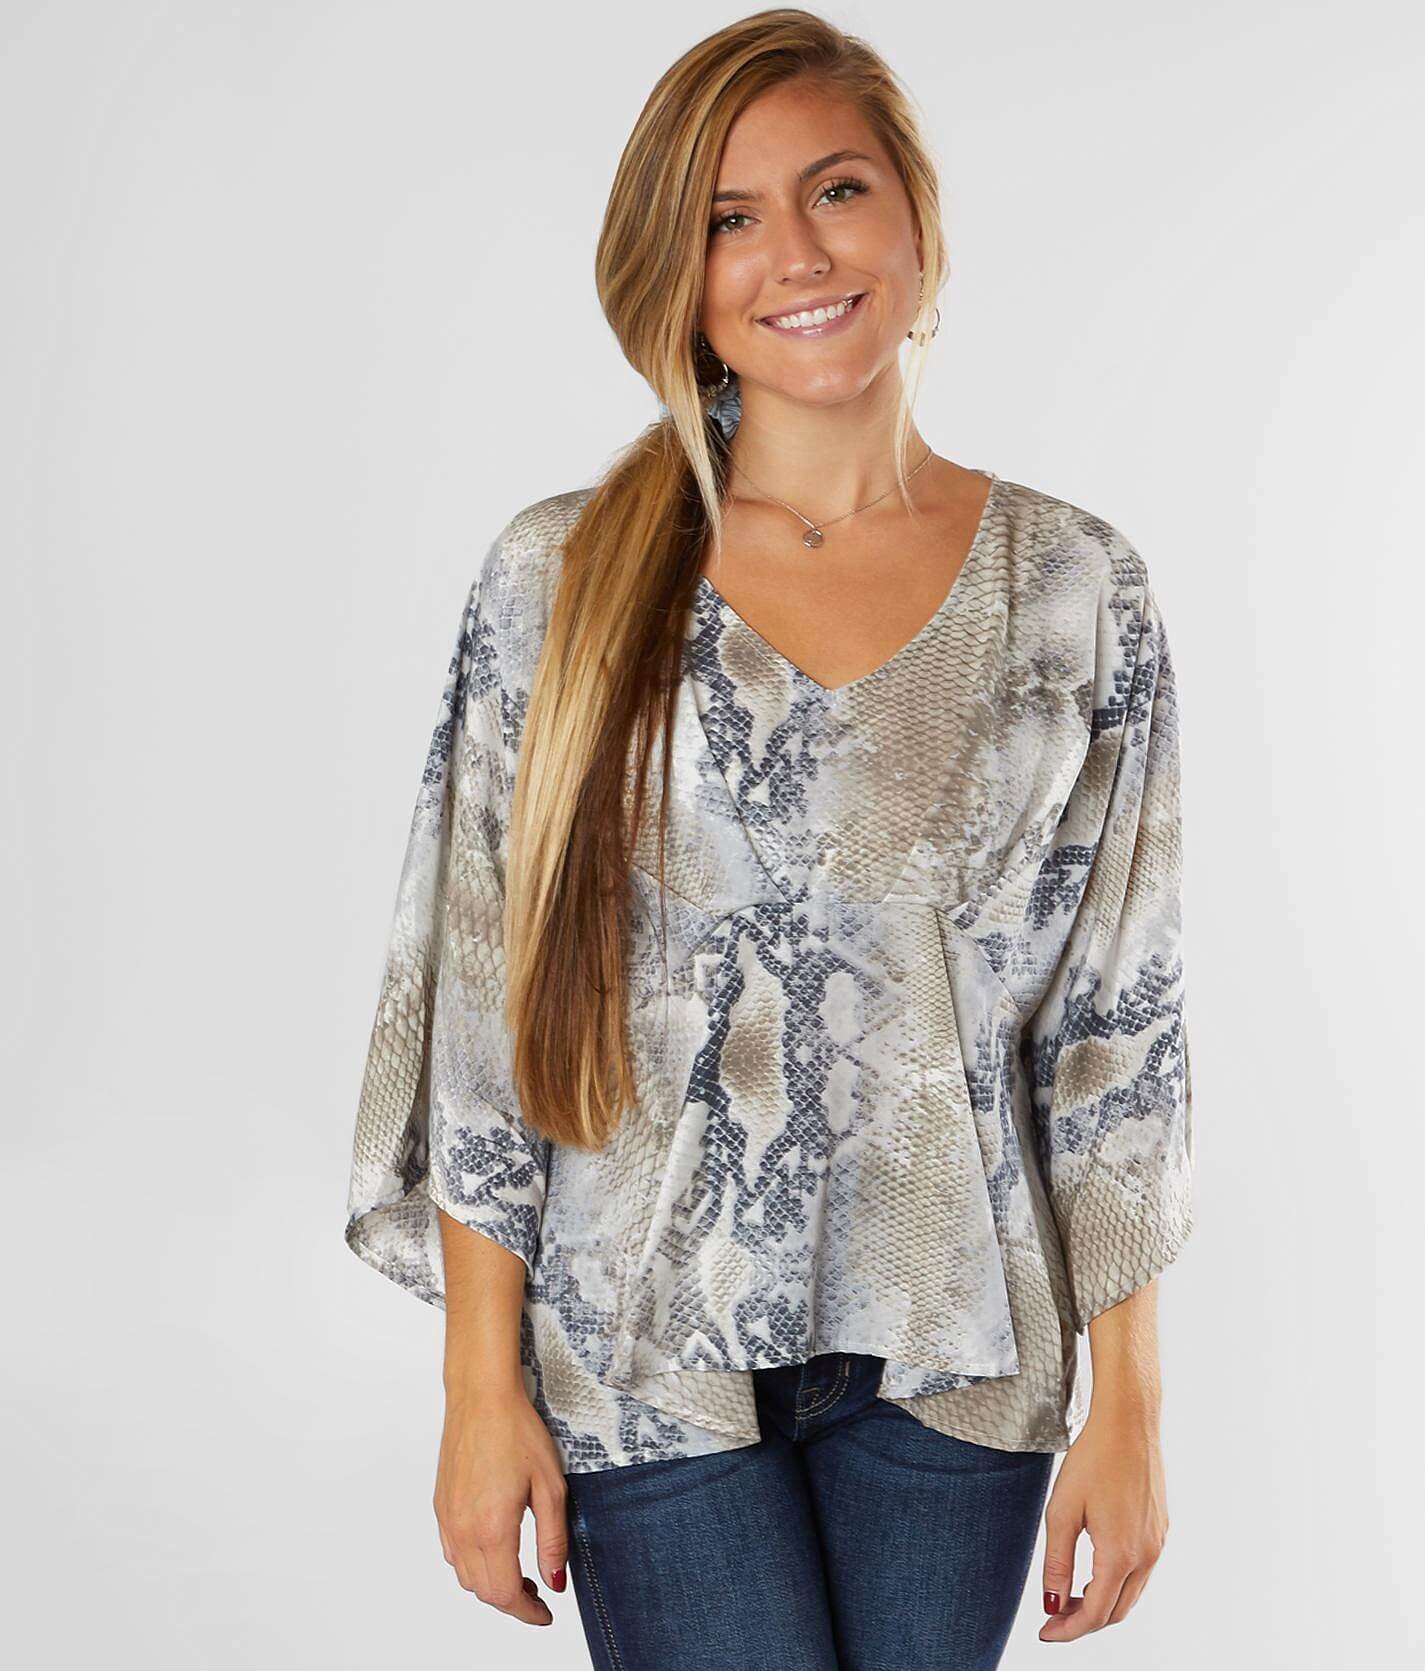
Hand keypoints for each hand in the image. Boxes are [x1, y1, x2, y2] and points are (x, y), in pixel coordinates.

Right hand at [433, 1380, 568, 1625]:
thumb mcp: (550, 1486)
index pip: (505, 1593)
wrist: (481, 1397)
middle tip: (539, 1593)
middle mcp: (463, 1529)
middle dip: (512, 1601)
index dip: (527, 1613)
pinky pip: (453, 1552)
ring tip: (520, 1573)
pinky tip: (494, 1547)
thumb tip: (555, 1582)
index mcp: (492, 1528)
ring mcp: (447, 1518)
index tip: (545, 1614)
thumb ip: (552, 1540)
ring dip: (491, 1584)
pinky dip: (473, 1564)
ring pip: (464, 1575)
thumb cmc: (517, 1431)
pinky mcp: (440, 1505)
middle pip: (483, 1590)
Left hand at [1038, 1402, 1169, 1640]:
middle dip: (1082, 1620)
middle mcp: (1145, 1556)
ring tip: (1068, 1594)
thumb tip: (1051, 1603)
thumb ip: (1056, 1561)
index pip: (1094, 1613)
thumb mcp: (1062, 1510)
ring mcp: (1157, 1544)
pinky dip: (1116, 1583)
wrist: (1128, 1424)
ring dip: (1100, 1603)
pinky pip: (1140, 1572)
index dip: (1068, 1629)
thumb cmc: (1093, 1459)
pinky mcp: (1160, 1530)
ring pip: (1130, 1594)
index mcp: (1120, 1555)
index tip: (1046, 1633)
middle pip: (1115, 1611)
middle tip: (1053, 1615)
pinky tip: (1093, 1570)